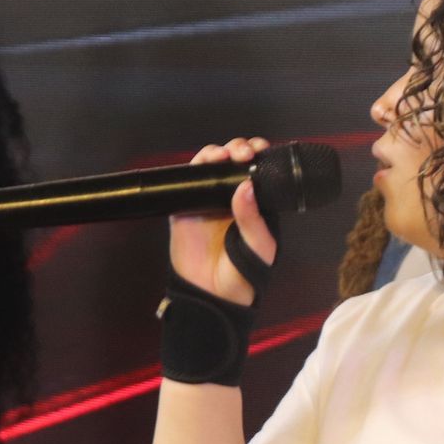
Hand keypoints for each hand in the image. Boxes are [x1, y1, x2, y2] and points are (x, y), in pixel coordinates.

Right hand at [168, 138, 278, 303]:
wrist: (210, 295)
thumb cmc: (242, 274)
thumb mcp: (259, 247)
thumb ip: (253, 218)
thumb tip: (246, 185)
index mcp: (255, 207)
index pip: (258, 173)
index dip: (259, 155)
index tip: (260, 150)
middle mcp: (230, 200)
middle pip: (233, 163)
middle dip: (238, 148)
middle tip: (242, 152)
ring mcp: (206, 202)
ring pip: (209, 167)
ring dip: (216, 153)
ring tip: (222, 156)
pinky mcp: (183, 208)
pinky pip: (185, 183)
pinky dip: (192, 168)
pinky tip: (201, 164)